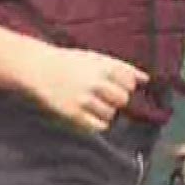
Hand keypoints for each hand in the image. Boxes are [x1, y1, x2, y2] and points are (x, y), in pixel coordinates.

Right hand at [24, 47, 147, 132]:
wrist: (38, 67)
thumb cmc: (70, 63)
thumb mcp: (96, 58)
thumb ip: (122, 68)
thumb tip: (146, 80)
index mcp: (102, 66)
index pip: (129, 82)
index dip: (123, 85)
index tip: (111, 84)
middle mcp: (95, 82)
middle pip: (123, 99)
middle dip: (115, 99)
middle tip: (100, 95)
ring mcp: (84, 98)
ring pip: (110, 114)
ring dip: (104, 111)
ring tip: (89, 103)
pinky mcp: (73, 113)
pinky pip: (98, 126)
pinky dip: (96, 123)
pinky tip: (87, 114)